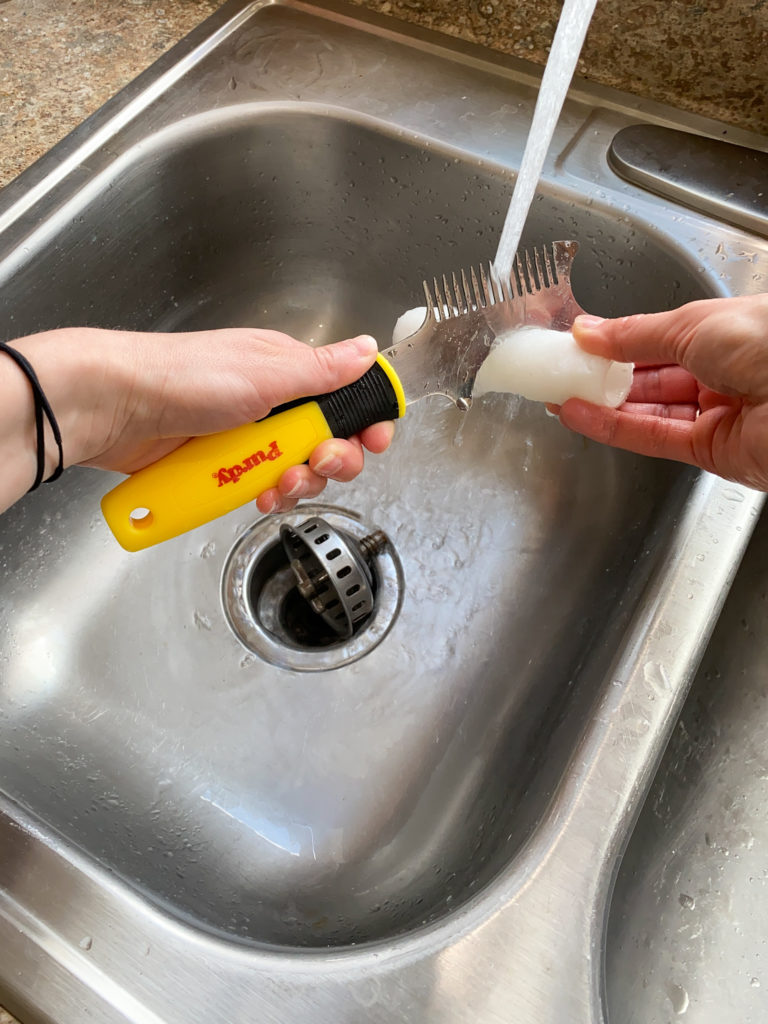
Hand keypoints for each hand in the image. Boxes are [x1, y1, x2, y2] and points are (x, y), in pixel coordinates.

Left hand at [2, 327, 393, 513]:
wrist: (115, 407)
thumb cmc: (182, 376)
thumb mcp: (265, 373)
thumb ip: (322, 371)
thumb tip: (369, 351)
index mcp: (286, 371)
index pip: (344, 397)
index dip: (364, 422)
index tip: (372, 441)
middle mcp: (270, 403)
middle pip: (325, 440)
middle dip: (330, 459)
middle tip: (316, 462)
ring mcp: (245, 437)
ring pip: (294, 469)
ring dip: (295, 482)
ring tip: (276, 483)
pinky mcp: (221, 466)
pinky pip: (259, 487)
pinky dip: (263, 494)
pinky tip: (255, 496)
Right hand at [552, 295, 767, 490]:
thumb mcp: (692, 324)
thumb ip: (634, 334)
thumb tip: (589, 332)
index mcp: (728, 331)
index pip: (661, 337)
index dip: (618, 340)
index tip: (579, 341)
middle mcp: (724, 372)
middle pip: (651, 376)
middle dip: (604, 374)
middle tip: (560, 370)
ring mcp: (718, 414)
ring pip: (648, 409)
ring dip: (601, 402)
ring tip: (558, 393)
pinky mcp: (711, 452)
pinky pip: (652, 438)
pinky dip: (612, 428)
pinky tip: (578, 415)